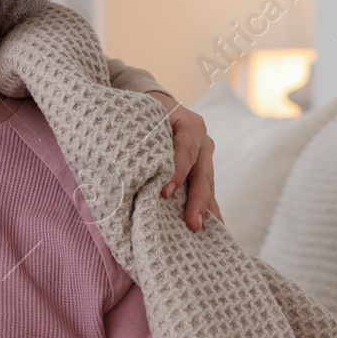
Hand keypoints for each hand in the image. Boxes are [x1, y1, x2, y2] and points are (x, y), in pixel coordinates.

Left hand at [149, 92, 221, 232]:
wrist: (155, 106)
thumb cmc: (145, 114)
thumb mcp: (143, 119)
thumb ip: (141, 139)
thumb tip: (125, 170)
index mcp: (190, 125)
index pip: (185, 151)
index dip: (177, 172)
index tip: (164, 193)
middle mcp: (203, 142)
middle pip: (202, 174)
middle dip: (197, 201)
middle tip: (192, 224)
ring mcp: (205, 158)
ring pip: (207, 185)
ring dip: (205, 210)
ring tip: (202, 231)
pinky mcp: (202, 170)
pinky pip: (205, 190)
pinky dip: (206, 209)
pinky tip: (210, 228)